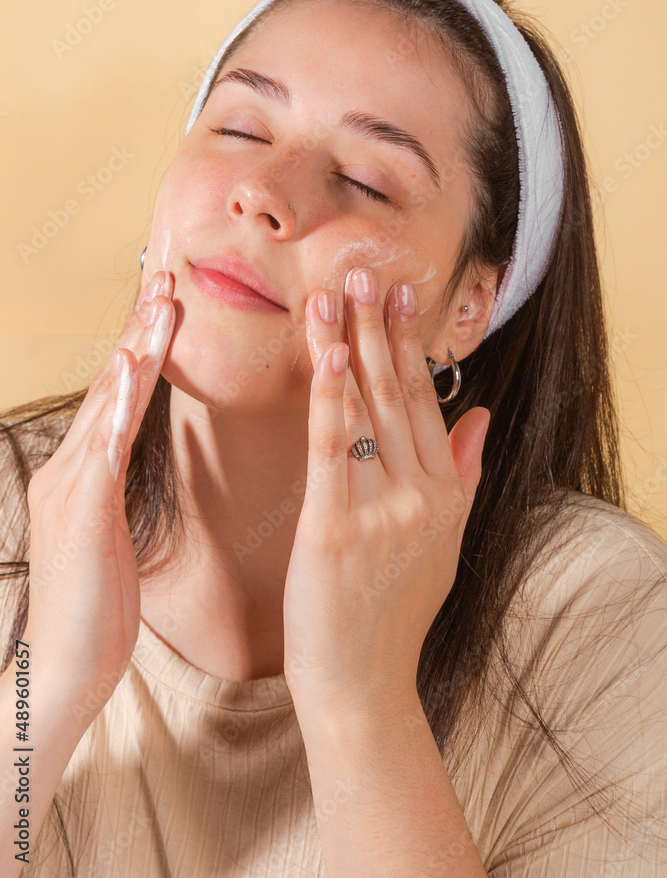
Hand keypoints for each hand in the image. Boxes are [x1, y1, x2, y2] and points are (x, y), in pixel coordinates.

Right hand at [25, 271, 174, 729]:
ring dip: (136, 347)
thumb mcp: (114, 538)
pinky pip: (105, 447)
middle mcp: (73, 469)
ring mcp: (73, 486)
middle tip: (166, 278)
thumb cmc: (98, 609)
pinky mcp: (83, 510)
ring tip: (159, 301)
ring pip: (109, 402)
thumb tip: (129, 464)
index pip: (119, 398)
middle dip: (140, 329)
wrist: (63, 670)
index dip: (141, 349)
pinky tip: (135, 366)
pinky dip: (120, 403)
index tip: (166, 307)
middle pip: (113, 385)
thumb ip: (117, 493)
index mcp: (87, 475)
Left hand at [283, 265, 489, 716]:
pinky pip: (334, 450)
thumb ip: (465, 476)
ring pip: (366, 412)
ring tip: (336, 293)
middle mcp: (423, 497)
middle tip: (366, 271)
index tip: (401, 295)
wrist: (361, 683)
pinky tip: (327, 354)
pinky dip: (330, 398)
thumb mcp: (445, 545)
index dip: (411, 345)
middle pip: (399, 395)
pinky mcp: (337, 530)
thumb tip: (482, 416)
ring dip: (351, 345)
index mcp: (446, 495)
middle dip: (381, 328)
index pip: (428, 403)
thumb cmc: (394, 613)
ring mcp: (383, 513)